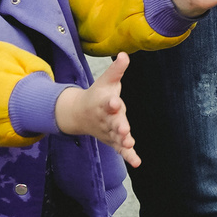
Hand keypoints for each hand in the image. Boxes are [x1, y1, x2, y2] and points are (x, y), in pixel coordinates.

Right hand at [55, 52, 138, 166]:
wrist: (79, 114)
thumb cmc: (98, 95)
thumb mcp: (107, 81)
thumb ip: (117, 70)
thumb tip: (125, 54)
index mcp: (104, 102)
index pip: (108, 102)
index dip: (112, 102)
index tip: (114, 102)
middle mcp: (106, 118)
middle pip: (113, 122)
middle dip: (119, 126)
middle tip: (125, 130)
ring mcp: (109, 131)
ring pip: (117, 137)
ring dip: (123, 141)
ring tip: (130, 144)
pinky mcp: (113, 141)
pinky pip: (121, 150)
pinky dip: (128, 156)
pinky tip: (136, 162)